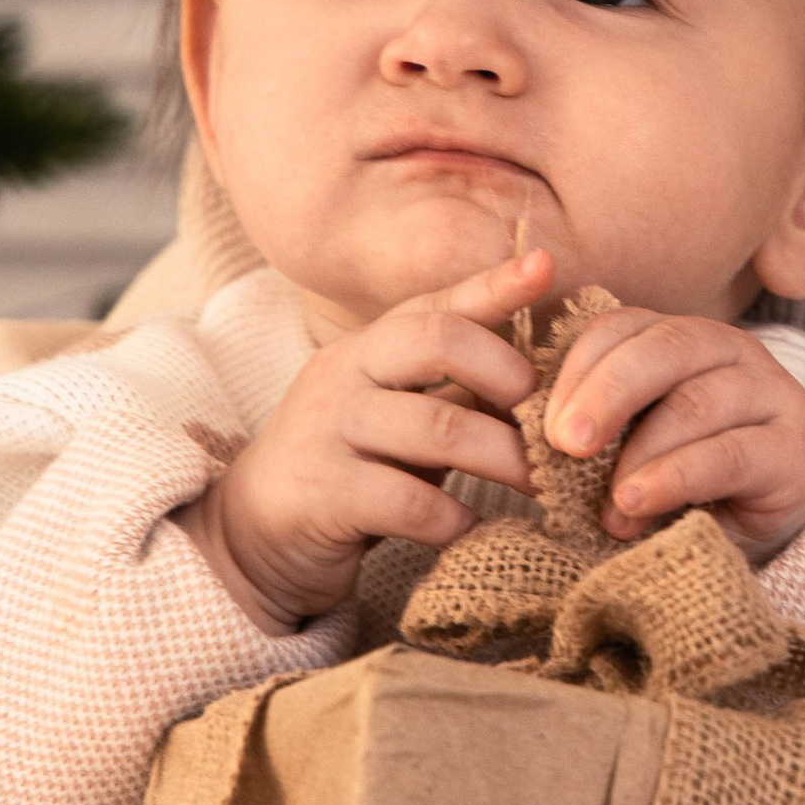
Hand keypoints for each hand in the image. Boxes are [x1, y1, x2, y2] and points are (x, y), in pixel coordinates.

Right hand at [182, 250, 547, 630]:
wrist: (255, 539)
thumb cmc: (350, 470)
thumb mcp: (396, 416)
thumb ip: (452, 391)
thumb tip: (545, 385)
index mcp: (366, 347)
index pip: (436, 304)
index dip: (493, 284)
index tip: (545, 265)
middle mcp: (343, 374)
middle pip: (440, 342)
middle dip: (510, 377)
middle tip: (549, 421)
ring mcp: (327, 430)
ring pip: (440, 428)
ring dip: (505, 460)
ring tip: (541, 485)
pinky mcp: (323, 494)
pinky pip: (412, 501)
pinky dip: (455, 518)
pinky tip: (470, 527)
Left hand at [547, 311, 804, 556]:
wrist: (756, 533)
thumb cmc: (675, 485)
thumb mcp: (625, 447)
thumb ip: (585, 429)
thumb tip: (523, 432)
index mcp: (678, 339)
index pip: (621, 328)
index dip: (577, 370)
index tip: (543, 427)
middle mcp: (729, 350)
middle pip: (663, 347)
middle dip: (606, 395)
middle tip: (564, 446)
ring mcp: (771, 394)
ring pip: (697, 401)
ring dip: (641, 453)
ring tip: (609, 505)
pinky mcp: (796, 449)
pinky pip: (731, 453)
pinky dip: (676, 478)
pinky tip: (639, 504)